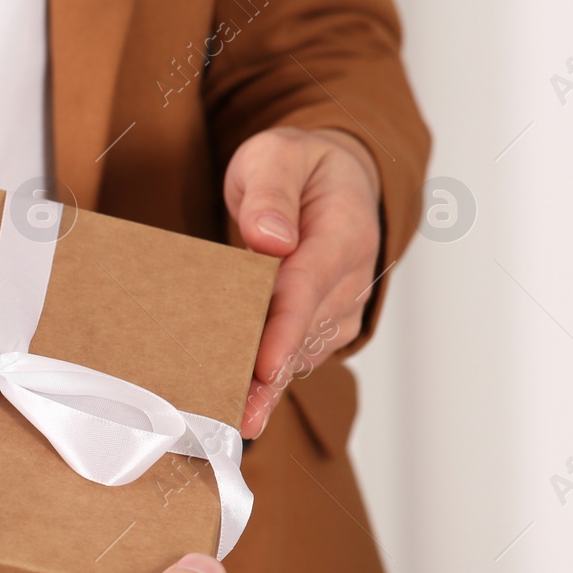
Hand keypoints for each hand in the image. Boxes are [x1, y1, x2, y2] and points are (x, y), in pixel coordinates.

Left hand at [225, 127, 381, 437]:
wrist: (335, 180)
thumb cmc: (299, 168)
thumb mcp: (277, 155)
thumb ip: (270, 193)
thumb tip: (271, 239)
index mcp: (343, 233)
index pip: (309, 289)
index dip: (284, 332)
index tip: (262, 368)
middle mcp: (350, 278)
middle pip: (303, 334)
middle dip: (268, 377)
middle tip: (229, 416)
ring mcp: (341, 306)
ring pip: (301, 355)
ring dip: (265, 387)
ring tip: (222, 416)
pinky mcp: (327, 325)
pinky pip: (296, 357)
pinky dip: (267, 380)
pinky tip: (233, 402)